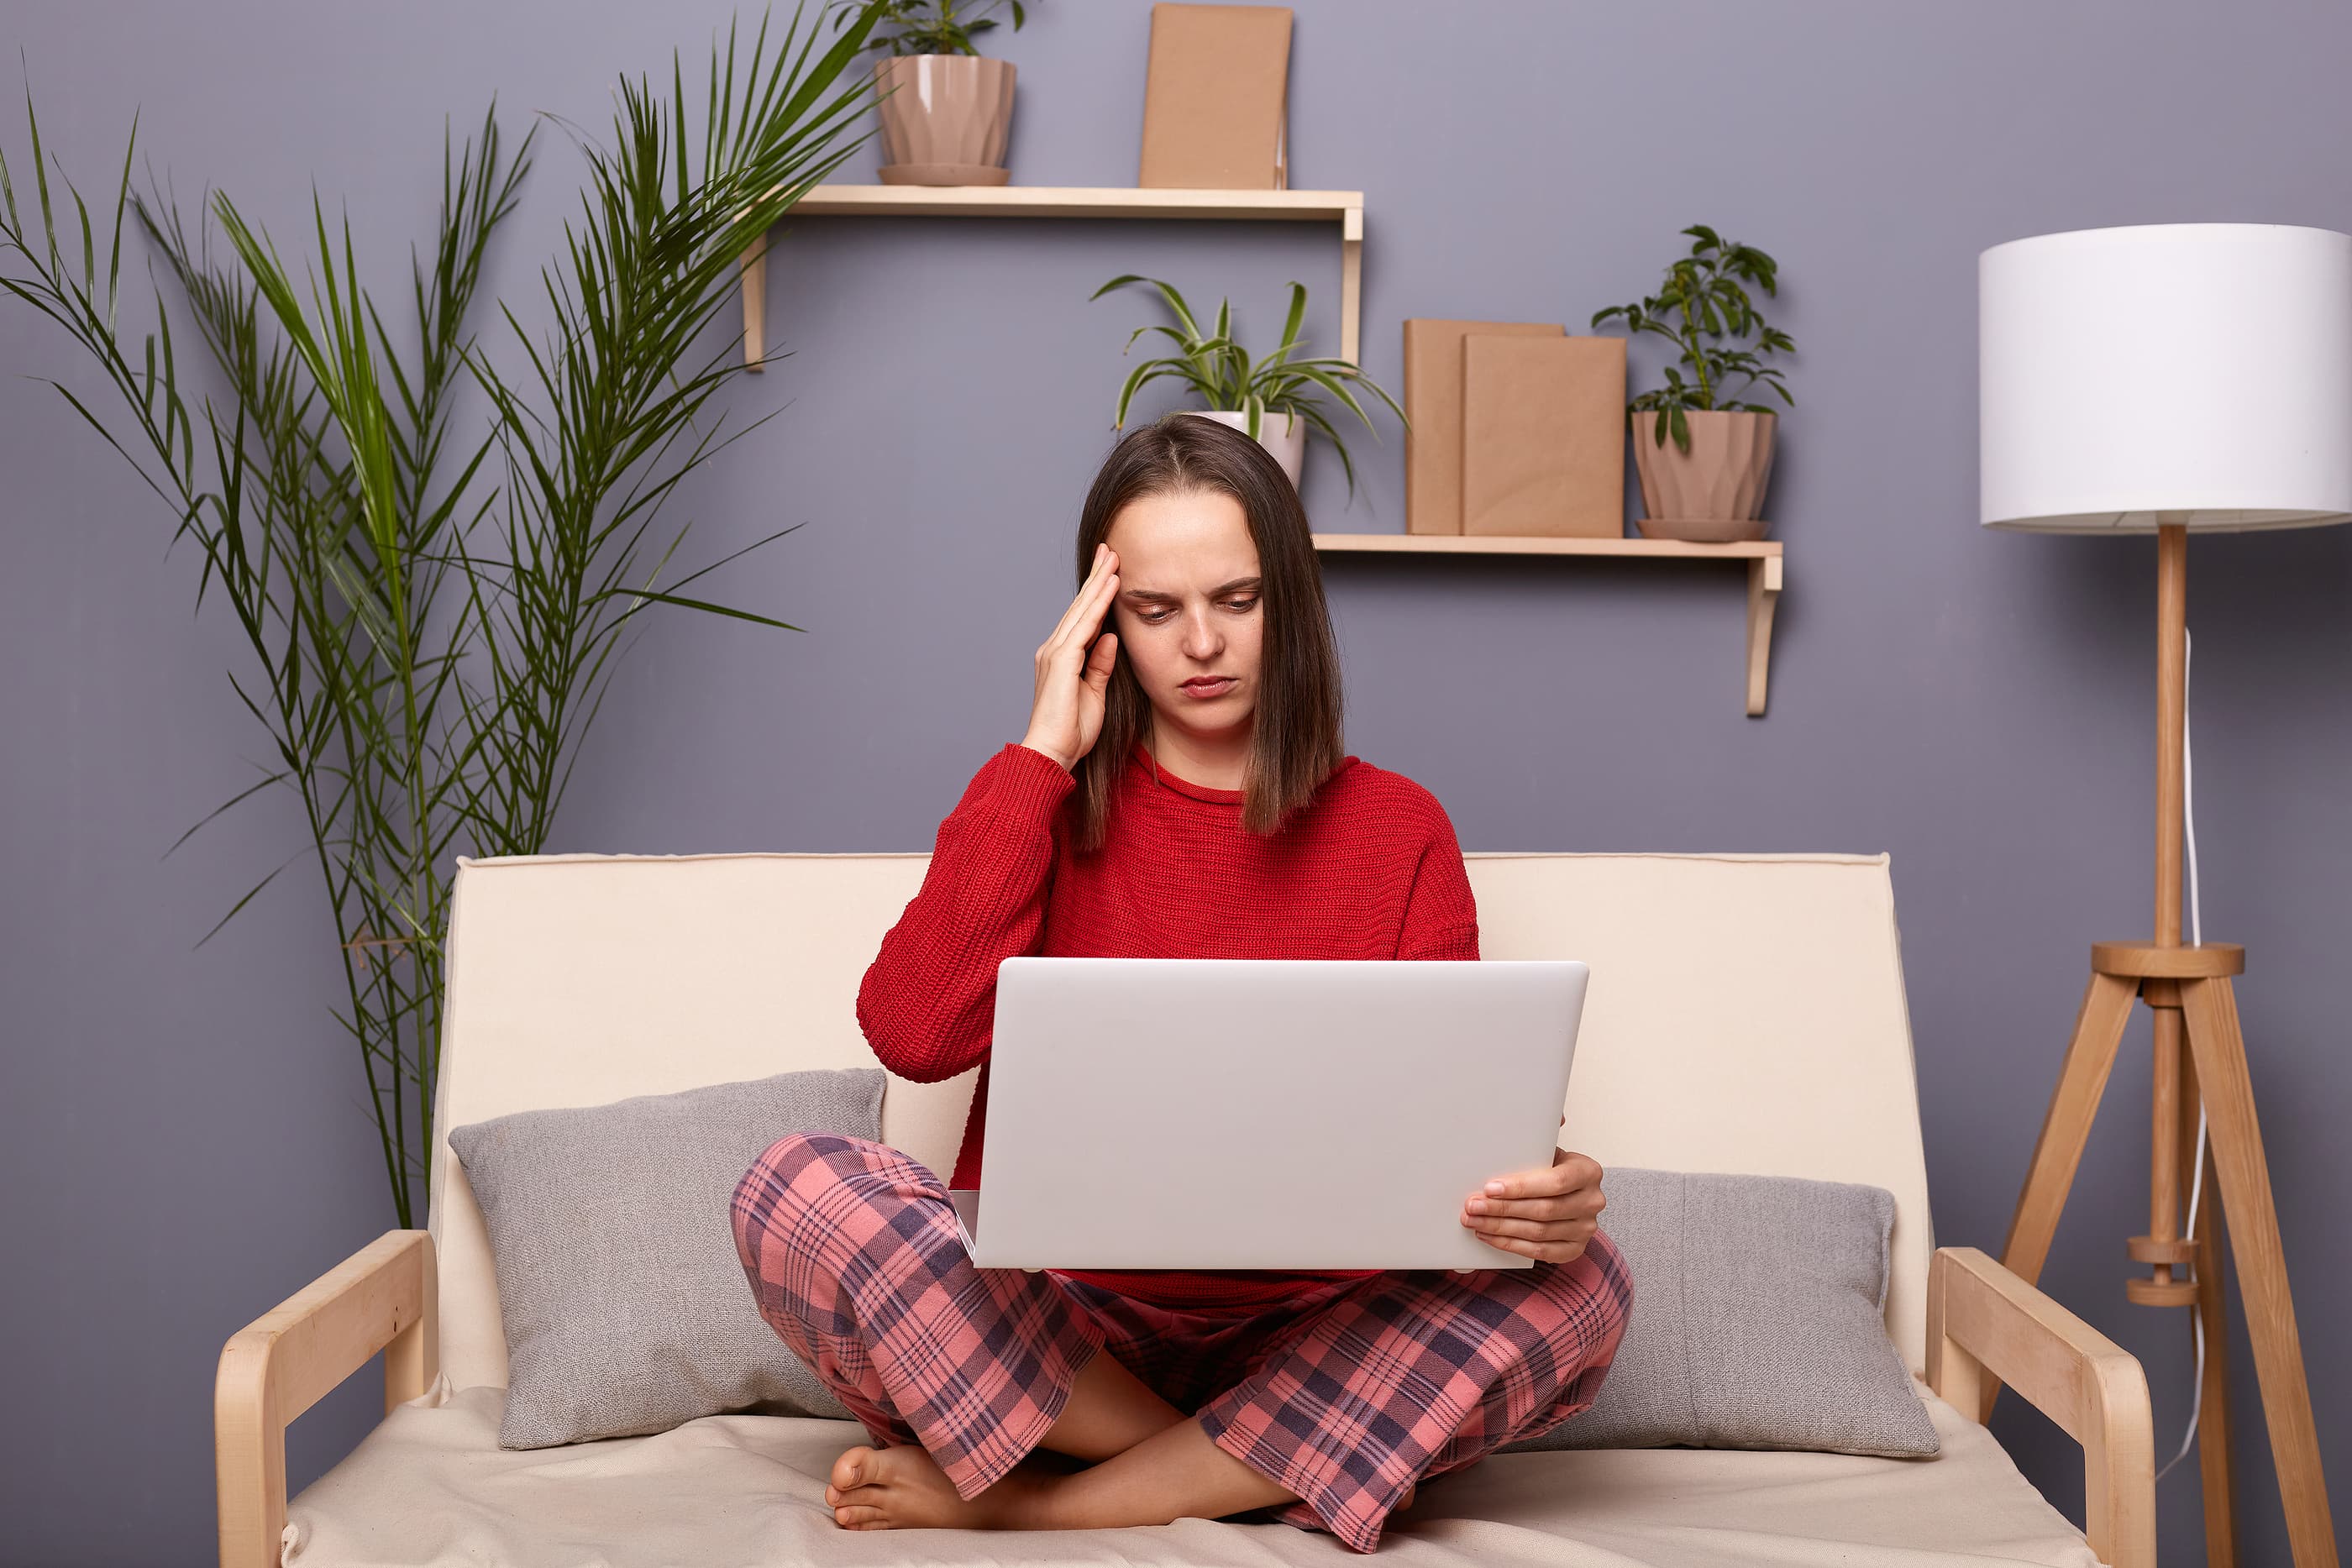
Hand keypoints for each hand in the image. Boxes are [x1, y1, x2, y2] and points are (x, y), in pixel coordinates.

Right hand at [1019, 542, 1120, 771]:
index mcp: (1062, 658)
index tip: (1111, 571)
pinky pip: (1084, 625)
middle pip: (1080, 606)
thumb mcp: (1095, 694)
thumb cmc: (1070, 732)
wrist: (1051, 753)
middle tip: (1110, 549)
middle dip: (1096, 576)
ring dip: (1099, 582)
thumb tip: (1110, 637)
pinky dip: (1098, 603)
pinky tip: (1110, 585)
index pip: (1083, 618)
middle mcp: (1054, 650)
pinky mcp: (1061, 661)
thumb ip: (1100, 665)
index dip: (1097, 593)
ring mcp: (1055, 653)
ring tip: (1113, 558)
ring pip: (1081, 609)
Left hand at [1453, 1116, 1603, 1270]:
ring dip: (1500, 1228)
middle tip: (1472, 1205)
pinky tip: (1488, 1236)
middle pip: (1543, 1210)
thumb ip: (1540, 1135)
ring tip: (1473, 1221)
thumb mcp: (1549, 1149)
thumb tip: (1551, 1114)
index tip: (1490, 1187)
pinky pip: (1539, 1252)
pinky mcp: (1574, 1249)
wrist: (1569, 1196)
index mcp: (1588, 1171)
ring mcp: (1586, 1228)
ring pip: (1538, 1233)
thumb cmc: (1551, 1169)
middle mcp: (1592, 1201)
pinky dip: (1510, 1244)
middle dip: (1501, 1209)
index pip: (1555, 1182)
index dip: (1521, 1187)